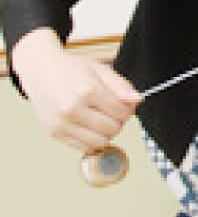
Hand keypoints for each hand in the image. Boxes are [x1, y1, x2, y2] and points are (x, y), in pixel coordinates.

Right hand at [11, 28, 140, 151]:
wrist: (40, 70)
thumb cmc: (71, 69)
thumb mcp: (100, 69)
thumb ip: (121, 85)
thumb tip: (137, 100)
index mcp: (87, 90)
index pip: (122, 112)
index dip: (128, 109)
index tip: (124, 104)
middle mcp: (72, 109)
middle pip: (113, 128)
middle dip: (119, 121)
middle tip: (113, 111)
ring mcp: (61, 123)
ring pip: (100, 142)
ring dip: (107, 133)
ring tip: (102, 119)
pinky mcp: (54, 132)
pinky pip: (83, 147)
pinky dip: (92, 140)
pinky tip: (90, 126)